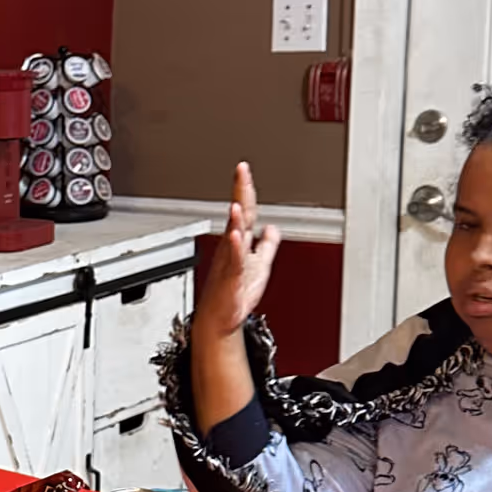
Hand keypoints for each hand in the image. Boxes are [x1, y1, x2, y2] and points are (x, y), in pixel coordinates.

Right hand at [195, 163, 280, 341]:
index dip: (246, 189)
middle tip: (241, 170)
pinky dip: (235, 247)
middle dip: (240, 192)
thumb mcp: (259, 265)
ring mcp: (230, 262)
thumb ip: (267, 246)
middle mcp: (233, 248)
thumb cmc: (234, 295)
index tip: (244, 169)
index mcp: (239, 243)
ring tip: (238, 202)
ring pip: (234, 235)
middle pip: (239, 215)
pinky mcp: (231, 279)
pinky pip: (234, 261)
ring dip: (236, 218)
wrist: (218, 321)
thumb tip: (273, 229)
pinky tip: (236, 236)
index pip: (245, 210)